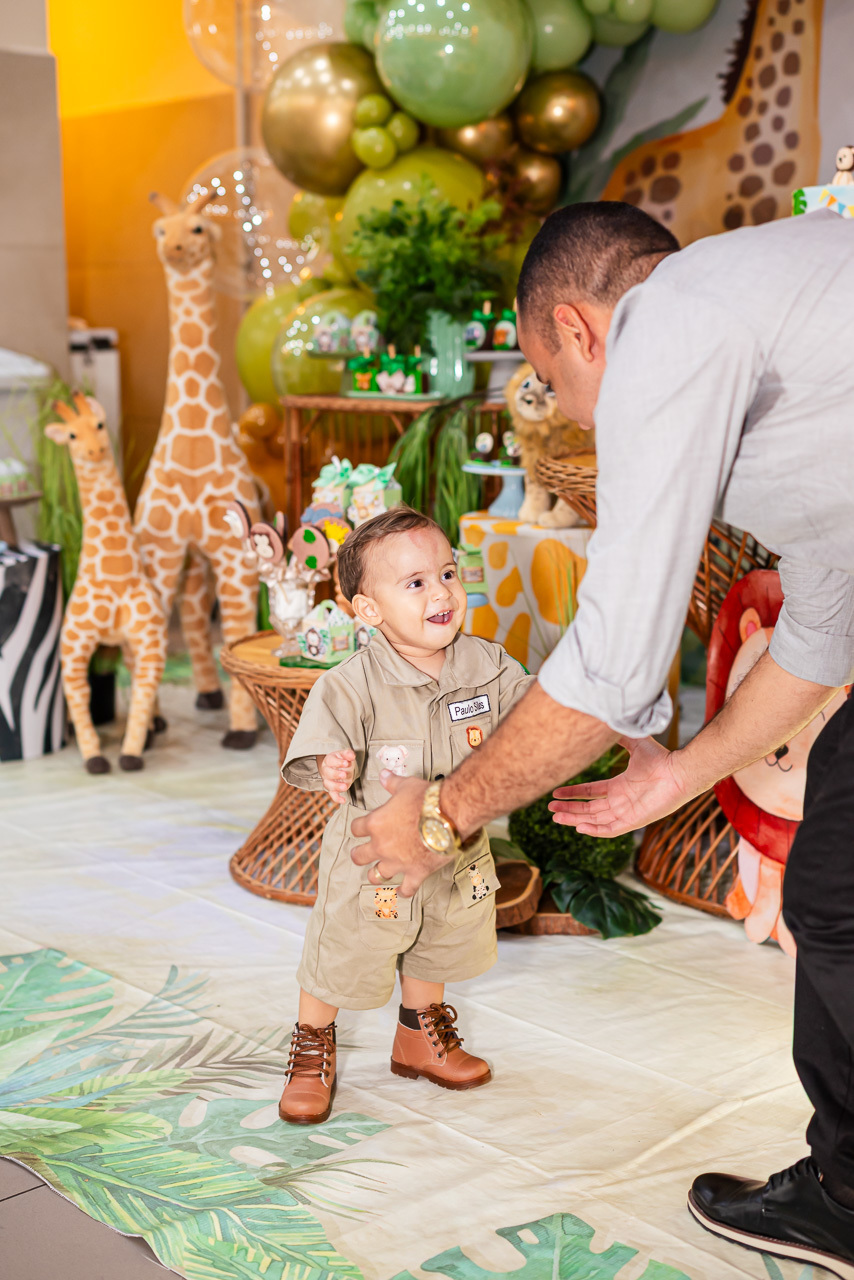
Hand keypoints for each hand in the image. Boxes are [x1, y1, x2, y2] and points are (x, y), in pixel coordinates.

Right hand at [318, 749, 355, 804]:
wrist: (337, 767)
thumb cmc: (341, 760)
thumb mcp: (344, 755)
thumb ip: (348, 754)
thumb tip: (351, 755)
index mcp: (328, 760)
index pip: (330, 761)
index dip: (338, 763)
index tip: (346, 763)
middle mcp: (326, 771)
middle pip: (327, 773)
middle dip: (336, 774)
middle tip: (344, 774)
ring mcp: (328, 781)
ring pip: (328, 785)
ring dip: (336, 786)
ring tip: (345, 787)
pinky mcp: (332, 789)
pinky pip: (333, 794)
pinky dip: (337, 798)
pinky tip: (343, 800)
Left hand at [350, 773, 447, 896]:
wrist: (449, 815)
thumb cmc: (427, 799)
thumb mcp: (406, 786)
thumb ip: (392, 783)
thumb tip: (384, 775)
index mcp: (375, 823)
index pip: (356, 828)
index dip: (357, 828)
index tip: (360, 829)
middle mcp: (382, 846)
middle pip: (359, 856)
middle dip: (359, 855)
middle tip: (361, 854)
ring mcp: (397, 862)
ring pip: (376, 876)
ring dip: (375, 875)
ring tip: (376, 875)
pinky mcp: (415, 873)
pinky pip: (406, 889)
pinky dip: (403, 891)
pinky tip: (401, 892)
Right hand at [549, 737, 693, 836]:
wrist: (679, 772)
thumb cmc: (662, 758)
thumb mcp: (635, 743)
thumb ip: (621, 735)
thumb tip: (607, 718)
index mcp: (619, 787)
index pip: (590, 793)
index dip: (573, 794)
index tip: (556, 793)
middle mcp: (621, 801)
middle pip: (588, 809)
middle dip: (569, 810)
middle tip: (550, 809)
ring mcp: (627, 813)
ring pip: (595, 820)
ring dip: (575, 820)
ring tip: (556, 818)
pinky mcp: (633, 821)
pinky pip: (610, 830)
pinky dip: (594, 830)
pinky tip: (579, 828)